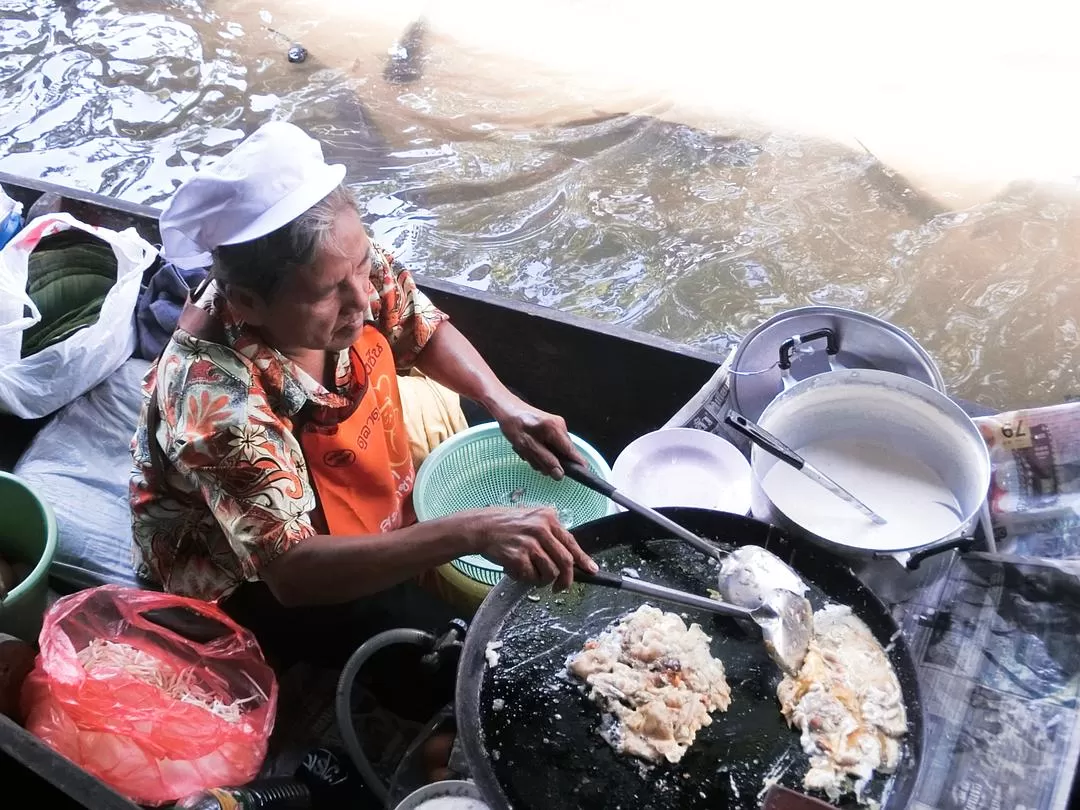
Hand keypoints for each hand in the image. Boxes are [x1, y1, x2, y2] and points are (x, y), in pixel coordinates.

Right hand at [466, 506, 597, 590]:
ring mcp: (530, 543)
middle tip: (560, 587)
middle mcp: (541, 529)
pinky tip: (515, 570)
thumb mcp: (532, 518)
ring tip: (531, 574)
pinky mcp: (518, 557)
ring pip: (549, 572)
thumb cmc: (506, 524)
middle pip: (565, 561)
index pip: (571, 542)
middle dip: (565, 579)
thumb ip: (550, 532)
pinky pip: (530, 577)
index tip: (592, 570)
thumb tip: (568, 556)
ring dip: (542, 580)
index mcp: (548, 518)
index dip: (583, 559)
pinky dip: (524, 578)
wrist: (481, 527)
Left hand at [491, 396, 583, 479]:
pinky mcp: (552, 427)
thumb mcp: (527, 446)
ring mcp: (557, 426)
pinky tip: (529, 448)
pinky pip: (551, 445)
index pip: (572, 451)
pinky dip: (541, 450)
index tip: (581, 475)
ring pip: (556, 451)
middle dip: (550, 461)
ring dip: (542, 456)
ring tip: (527, 452)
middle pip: (563, 453)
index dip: (577, 465)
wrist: (507, 408)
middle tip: (532, 460)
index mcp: (556, 429)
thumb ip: (544, 460)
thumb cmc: (513, 425)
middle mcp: (560, 426)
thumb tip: (560, 474)